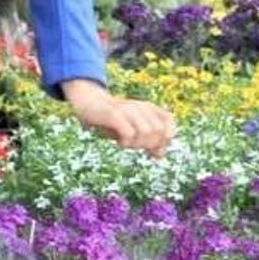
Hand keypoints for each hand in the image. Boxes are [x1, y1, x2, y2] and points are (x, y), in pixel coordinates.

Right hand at [62, 79, 176, 157]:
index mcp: (148, 107)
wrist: (90, 104)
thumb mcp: (133, 129)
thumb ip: (149, 140)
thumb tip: (160, 155)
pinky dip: (126, 142)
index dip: (166, 137)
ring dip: (137, 144)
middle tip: (135, 145)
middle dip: (149, 144)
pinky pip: (129, 133)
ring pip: (146, 132)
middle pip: (158, 131)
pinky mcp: (114, 114)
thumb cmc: (114, 120)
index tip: (154, 148)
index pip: (169, 119)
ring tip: (126, 143)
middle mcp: (140, 106)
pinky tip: (119, 142)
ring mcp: (128, 109)